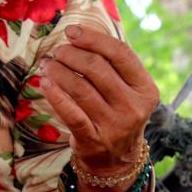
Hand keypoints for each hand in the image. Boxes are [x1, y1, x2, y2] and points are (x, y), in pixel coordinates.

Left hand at [39, 24, 158, 191]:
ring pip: (80, 87)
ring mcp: (115, 126)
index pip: (120, 53)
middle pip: (96, 68)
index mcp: (146, 89)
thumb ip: (111, 63)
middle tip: (57, 52)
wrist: (117, 159)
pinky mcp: (93, 140)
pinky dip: (55, 94)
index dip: (93, 38)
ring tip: (47, 64)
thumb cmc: (117, 111)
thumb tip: (77, 33)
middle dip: (71, 54)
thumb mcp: (126, 89)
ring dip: (58, 70)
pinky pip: (70, 113)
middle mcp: (134, 107)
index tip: (71, 32)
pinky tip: (44, 82)